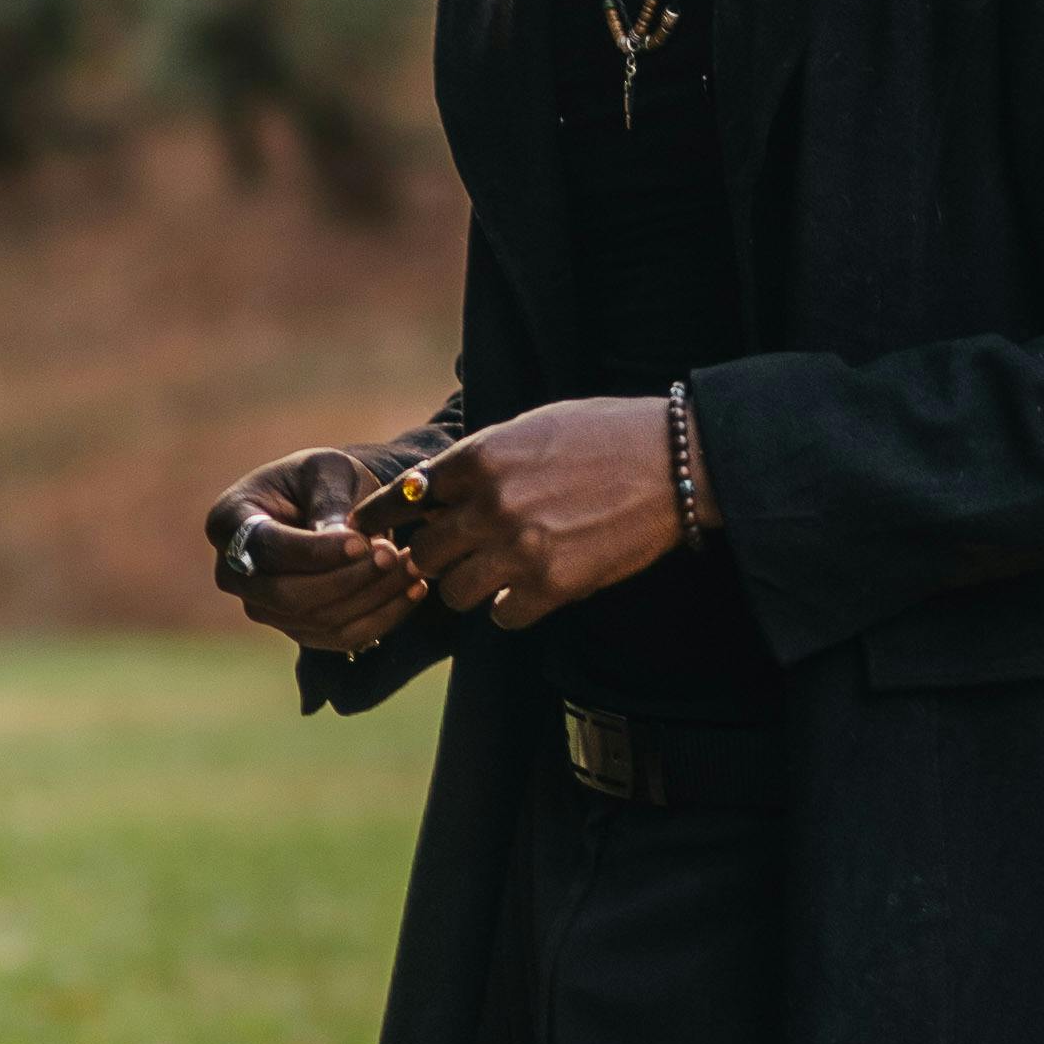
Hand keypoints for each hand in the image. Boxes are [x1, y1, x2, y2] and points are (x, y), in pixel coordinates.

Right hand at [206, 445, 423, 656]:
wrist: (329, 504)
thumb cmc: (322, 478)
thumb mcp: (327, 472)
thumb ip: (330, 503)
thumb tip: (345, 544)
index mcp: (228, 522)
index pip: (268, 548)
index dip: (316, 551)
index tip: (362, 541)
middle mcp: (234, 574)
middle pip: (288, 595)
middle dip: (347, 579)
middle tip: (393, 555)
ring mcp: (263, 608)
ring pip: (317, 620)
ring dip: (371, 599)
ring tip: (412, 567)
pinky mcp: (297, 629)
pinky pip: (340, 637)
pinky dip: (381, 617)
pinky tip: (413, 590)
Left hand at [399, 398, 688, 629]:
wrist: (676, 462)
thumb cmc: (607, 435)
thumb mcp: (532, 427)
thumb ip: (480, 459)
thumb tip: (433, 488)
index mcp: (480, 458)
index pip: (404, 497)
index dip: (381, 517)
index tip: (367, 532)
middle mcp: (491, 504)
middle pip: (422, 554)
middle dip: (432, 557)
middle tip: (450, 557)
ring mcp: (520, 549)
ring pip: (454, 593)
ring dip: (469, 586)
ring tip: (495, 573)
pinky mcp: (554, 585)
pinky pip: (502, 616)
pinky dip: (510, 608)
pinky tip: (529, 591)